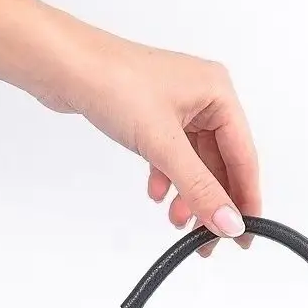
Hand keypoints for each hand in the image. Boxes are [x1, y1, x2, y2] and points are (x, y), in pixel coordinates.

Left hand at [0, 0, 260, 251]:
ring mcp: (176, 105)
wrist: (62, 65)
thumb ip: (200, 189)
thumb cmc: (113, 83)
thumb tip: (228, 223)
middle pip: (220, 162)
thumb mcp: (164, 145)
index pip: (243, 156)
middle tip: (209, 241)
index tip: (244, 235)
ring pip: (194, 162)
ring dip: (188, 194)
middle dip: (212, 202)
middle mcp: (203, 96)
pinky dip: (167, 178)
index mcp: (218, 92)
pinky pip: (171, 155)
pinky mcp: (151, 115)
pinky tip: (156, 194)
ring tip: (178, 222)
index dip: (245, 199)